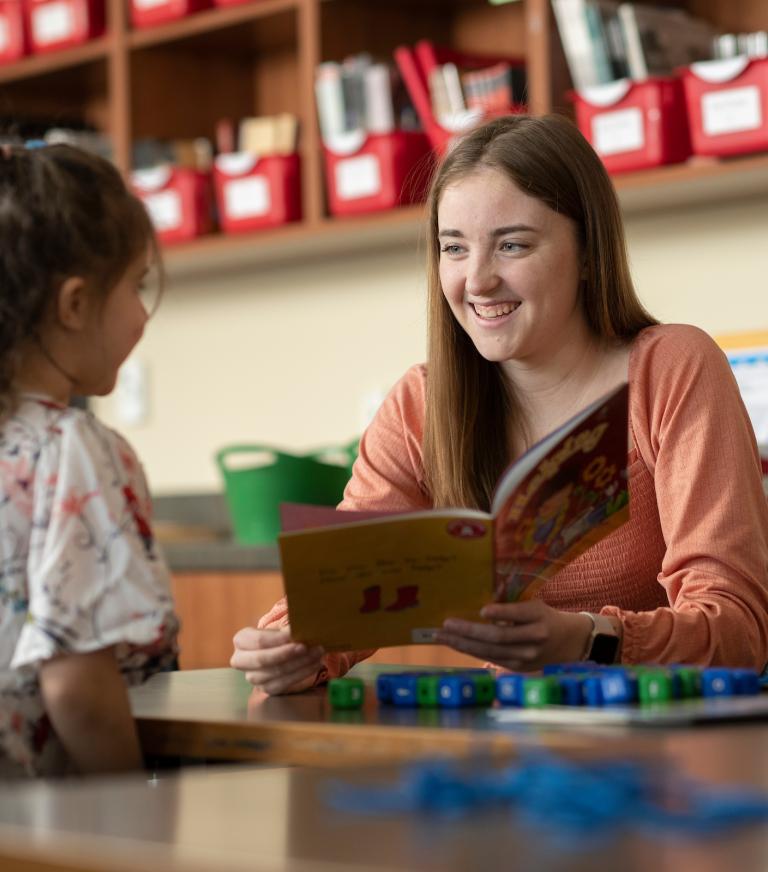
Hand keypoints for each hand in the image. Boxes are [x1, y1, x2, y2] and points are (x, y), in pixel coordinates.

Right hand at [230, 626, 324, 694]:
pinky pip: (284, 684)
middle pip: (263, 659)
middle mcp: (241, 661)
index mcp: (241, 640)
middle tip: (306, 646)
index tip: (294, 633)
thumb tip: (301, 626)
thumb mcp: (276, 629)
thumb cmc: (276, 636)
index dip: (277, 638)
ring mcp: (253, 678)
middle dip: (286, 653)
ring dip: (299, 663)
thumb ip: (286, 628)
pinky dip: (302, 673)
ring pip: (276, 673)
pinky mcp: (266, 689)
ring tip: (317, 652)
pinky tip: (315, 664)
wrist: (275, 652)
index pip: (258, 640)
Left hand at [435, 600, 592, 671]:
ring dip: (463, 644)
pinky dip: (470, 651)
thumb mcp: (534, 605)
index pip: (519, 614)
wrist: (567, 642)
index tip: (483, 611)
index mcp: (539, 616)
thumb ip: (512, 606)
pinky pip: (490, 659)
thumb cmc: (543, 617)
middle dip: (469, 631)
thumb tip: (480, 607)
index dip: (501, 613)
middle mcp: (534, 638)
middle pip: (499, 637)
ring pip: (490, 651)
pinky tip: (455, 644)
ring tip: (442, 636)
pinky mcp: (518, 667)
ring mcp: (526, 657)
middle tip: (446, 624)